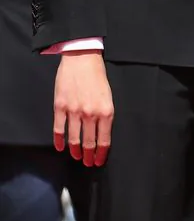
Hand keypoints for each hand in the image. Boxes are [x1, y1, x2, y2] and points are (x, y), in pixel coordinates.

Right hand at [54, 50, 113, 166]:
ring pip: (74, 139)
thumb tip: (102, 133)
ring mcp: (74, 111)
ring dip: (75, 151)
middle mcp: (90, 114)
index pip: (104, 140)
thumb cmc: (97, 75)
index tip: (98, 161)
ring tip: (76, 156)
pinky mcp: (60, 106)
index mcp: (105, 111)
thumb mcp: (108, 95)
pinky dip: (59, 140)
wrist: (82, 58)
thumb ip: (105, 114)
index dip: (101, 154)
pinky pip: (59, 128)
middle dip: (88, 155)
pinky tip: (60, 147)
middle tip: (87, 162)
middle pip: (89, 142)